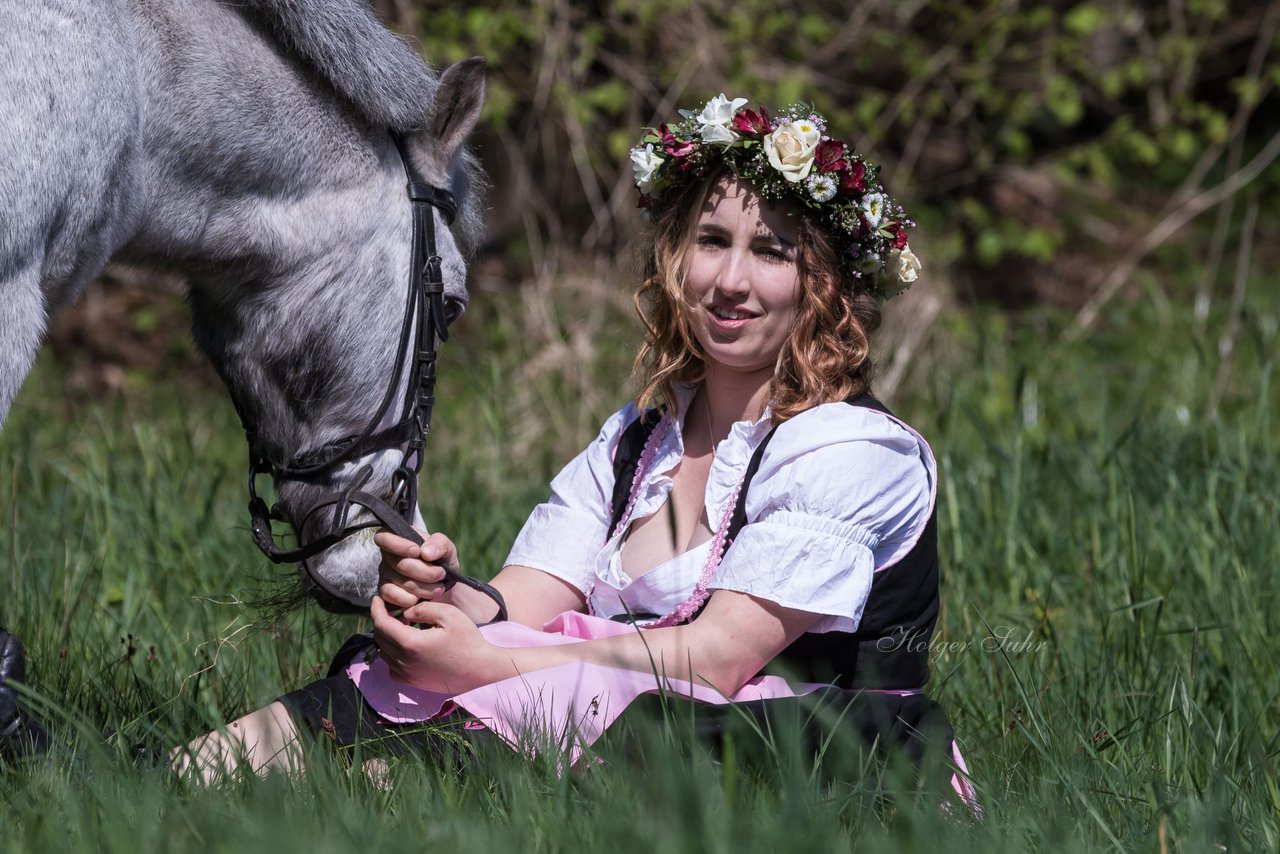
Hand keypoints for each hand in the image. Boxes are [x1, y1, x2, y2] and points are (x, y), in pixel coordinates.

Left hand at [370, 595, 498, 693]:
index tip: (377, 599)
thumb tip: (406, 613)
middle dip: (382, 621)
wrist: (481, 669)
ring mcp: (408, 675)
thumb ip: (423, 609)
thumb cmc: (468, 640)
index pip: (382, 624)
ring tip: (402, 626)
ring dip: (387, 638)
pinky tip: (406, 647)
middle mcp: (404, 662)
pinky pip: (392, 667)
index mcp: (411, 643)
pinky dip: (392, 655)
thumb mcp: (449, 614)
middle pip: (380, 638)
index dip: (376, 609)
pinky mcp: (413, 683)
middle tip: (394, 610)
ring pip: (384, 653)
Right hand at [374, 529, 457, 610]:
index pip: (383, 537)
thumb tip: (425, 553)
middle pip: (401, 564)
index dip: (398, 545)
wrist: (443, 584)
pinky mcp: (385, 592)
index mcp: (399, 538)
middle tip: (441, 574)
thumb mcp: (447, 549)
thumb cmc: (441, 561)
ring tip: (438, 587)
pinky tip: (423, 598)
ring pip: (400, 582)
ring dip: (424, 588)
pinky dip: (412, 599)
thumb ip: (440, 544)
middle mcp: (387, 556)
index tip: (417, 552)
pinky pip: (393, 596)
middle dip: (426, 572)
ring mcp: (384, 574)